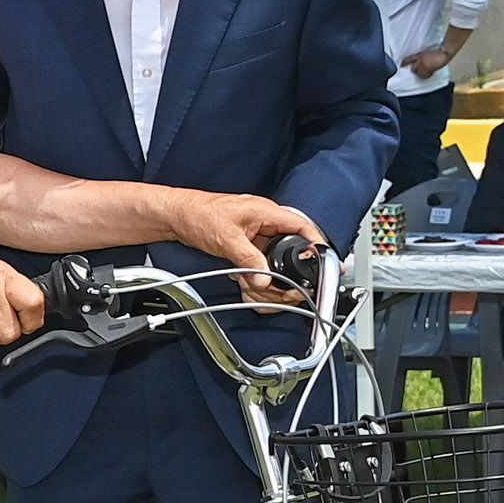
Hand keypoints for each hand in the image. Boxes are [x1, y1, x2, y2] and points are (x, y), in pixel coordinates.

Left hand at [160, 190, 319, 302]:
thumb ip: (249, 260)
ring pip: (276, 264)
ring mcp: (259, 236)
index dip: (317, 244)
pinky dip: (255, 278)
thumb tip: (265, 280)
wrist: (178, 216)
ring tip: (252, 286)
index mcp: (267, 213)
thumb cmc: (199, 215)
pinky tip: (244, 282)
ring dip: (267, 280)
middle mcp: (267, 223)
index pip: (303, 227)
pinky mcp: (250, 246)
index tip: (325, 262)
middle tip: (280, 289)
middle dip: (285, 275)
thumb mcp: (227, 239)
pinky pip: (262, 267)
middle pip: (292, 252)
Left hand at [407, 45, 454, 79]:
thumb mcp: (427, 53)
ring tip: (427, 72)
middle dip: (416, 70)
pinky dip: (427, 76)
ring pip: (418, 73)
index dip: (404, 63)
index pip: (409, 59)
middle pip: (413, 68)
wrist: (444, 52)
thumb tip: (420, 63)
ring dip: (421, 74)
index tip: (401, 65)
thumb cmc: (438, 52)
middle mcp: (420, 60)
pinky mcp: (428, 69)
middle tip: (421, 70)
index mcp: (419, 55)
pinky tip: (431, 73)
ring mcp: (424, 65)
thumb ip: (422, 58)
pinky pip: (424, 76)